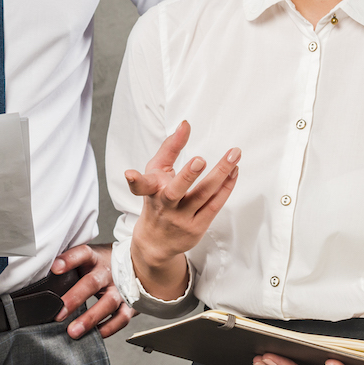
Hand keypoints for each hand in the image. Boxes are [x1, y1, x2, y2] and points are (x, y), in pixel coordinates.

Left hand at [50, 243, 133, 338]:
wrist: (132, 263)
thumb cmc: (100, 265)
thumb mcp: (86, 259)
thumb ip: (69, 267)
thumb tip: (42, 277)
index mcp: (94, 257)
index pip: (82, 253)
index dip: (69, 260)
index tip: (54, 268)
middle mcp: (108, 272)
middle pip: (92, 283)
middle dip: (75, 299)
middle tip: (59, 313)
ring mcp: (120, 288)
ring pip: (108, 302)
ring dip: (90, 318)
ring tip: (73, 331)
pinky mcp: (130, 303)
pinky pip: (122, 317)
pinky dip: (109, 327)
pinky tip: (96, 334)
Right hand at [125, 120, 239, 299]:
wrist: (156, 241)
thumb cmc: (157, 197)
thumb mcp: (156, 172)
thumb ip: (170, 148)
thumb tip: (185, 123)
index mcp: (150, 191)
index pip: (140, 186)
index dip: (134, 180)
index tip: (129, 174)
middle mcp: (164, 205)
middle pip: (176, 191)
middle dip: (187, 175)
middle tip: (200, 160)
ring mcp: (181, 218)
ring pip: (202, 196)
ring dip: (220, 175)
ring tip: (234, 155)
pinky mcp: (197, 227)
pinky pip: (214, 205)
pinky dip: (225, 187)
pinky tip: (233, 172)